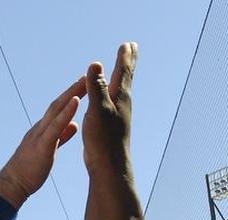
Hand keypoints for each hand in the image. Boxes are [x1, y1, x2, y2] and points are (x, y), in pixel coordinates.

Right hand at [0, 77, 86, 208]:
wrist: (14, 183)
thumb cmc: (31, 168)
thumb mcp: (50, 148)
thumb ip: (62, 135)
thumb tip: (74, 125)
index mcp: (44, 129)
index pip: (60, 108)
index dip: (72, 95)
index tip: (85, 84)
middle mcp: (41, 127)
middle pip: (59, 103)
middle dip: (73, 89)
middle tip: (88, 75)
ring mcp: (41, 134)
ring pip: (56, 110)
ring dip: (71, 94)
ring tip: (84, 81)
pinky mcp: (43, 145)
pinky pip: (56, 126)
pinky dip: (66, 112)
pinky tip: (76, 101)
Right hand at [82, 42, 137, 172]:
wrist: (109, 167)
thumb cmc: (104, 140)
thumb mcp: (97, 110)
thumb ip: (96, 87)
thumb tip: (96, 64)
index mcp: (120, 98)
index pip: (124, 71)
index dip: (124, 56)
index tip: (128, 43)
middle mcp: (122, 104)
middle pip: (126, 77)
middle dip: (128, 61)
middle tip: (132, 47)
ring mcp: (118, 115)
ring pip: (120, 89)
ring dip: (121, 75)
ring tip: (121, 68)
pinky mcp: (111, 125)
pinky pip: (112, 101)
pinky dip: (111, 92)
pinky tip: (107, 97)